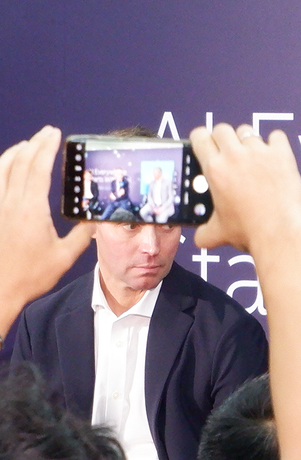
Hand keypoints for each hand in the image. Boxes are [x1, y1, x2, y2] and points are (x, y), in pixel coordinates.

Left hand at [0, 126, 93, 335]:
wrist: (0, 289)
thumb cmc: (31, 275)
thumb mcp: (65, 256)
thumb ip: (82, 235)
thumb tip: (96, 219)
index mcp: (31, 210)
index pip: (38, 169)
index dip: (46, 148)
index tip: (54, 134)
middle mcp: (10, 203)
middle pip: (19, 163)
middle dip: (34, 144)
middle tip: (46, 133)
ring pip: (2, 169)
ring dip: (15, 153)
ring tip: (27, 144)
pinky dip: (2, 168)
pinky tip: (7, 167)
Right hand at [188, 124, 300, 255]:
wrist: (278, 233)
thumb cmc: (249, 231)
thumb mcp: (219, 232)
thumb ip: (205, 231)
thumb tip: (200, 237)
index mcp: (214, 169)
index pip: (200, 136)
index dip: (202, 139)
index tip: (207, 144)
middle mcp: (234, 156)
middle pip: (223, 129)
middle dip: (225, 138)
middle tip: (231, 153)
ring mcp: (259, 152)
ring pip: (248, 131)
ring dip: (248, 142)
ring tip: (254, 158)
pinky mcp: (281, 155)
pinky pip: (277, 136)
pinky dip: (276, 143)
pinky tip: (276, 156)